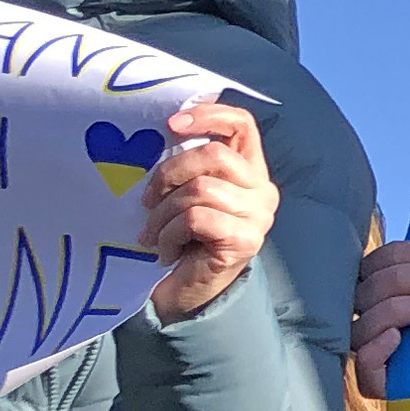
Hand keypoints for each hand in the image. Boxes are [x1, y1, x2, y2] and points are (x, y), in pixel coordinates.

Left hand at [141, 100, 277, 320]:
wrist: (186, 295)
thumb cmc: (181, 238)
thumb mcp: (185, 194)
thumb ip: (188, 166)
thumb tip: (162, 130)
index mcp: (250, 171)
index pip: (241, 124)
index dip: (208, 116)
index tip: (171, 125)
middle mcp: (262, 190)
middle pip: (215, 155)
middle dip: (169, 173)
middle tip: (146, 201)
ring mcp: (257, 216)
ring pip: (200, 189)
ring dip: (163, 214)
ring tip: (153, 234)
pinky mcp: (245, 241)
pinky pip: (196, 219)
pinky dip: (170, 234)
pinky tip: (165, 251)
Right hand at [354, 238, 409, 390]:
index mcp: (378, 290)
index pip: (375, 263)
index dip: (401, 254)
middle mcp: (365, 316)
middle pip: (368, 289)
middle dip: (405, 277)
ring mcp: (366, 348)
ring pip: (363, 324)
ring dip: (399, 308)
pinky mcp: (373, 379)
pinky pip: (363, 361)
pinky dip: (377, 347)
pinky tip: (397, 337)